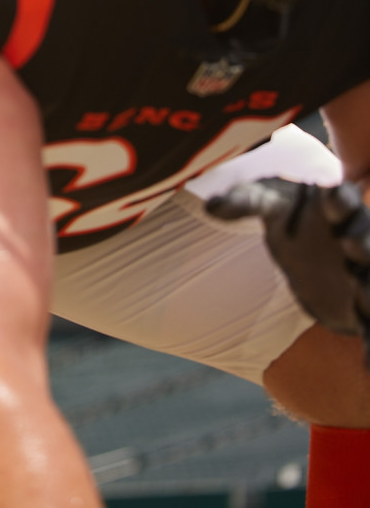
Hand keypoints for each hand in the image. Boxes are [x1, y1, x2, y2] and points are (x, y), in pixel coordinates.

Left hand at [206, 178, 369, 360]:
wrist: (310, 252)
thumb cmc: (293, 219)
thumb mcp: (270, 204)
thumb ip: (244, 201)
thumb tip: (209, 205)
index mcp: (336, 207)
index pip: (341, 198)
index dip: (338, 198)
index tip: (330, 195)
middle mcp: (357, 238)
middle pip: (366, 239)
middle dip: (364, 241)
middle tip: (352, 244)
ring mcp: (364, 274)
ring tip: (361, 300)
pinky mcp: (362, 308)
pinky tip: (365, 368)